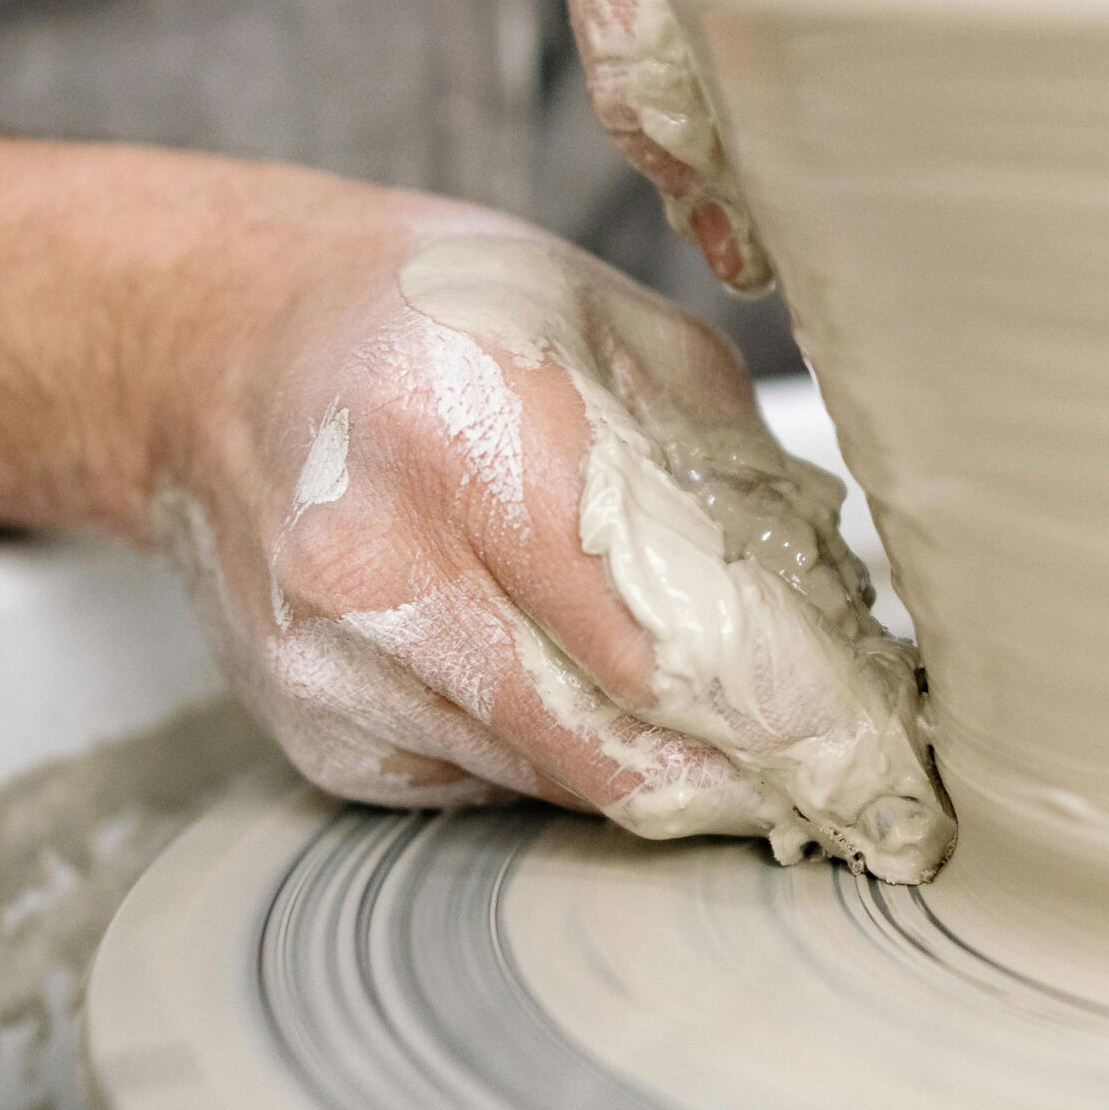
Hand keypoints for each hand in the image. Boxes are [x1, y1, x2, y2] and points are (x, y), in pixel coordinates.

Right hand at [150, 181, 951, 880]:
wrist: (224, 349)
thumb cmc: (428, 317)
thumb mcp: (598, 324)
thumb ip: (718, 459)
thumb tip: (834, 602)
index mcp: (467, 432)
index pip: (663, 637)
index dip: (788, 719)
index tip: (884, 768)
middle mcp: (380, 564)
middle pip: (617, 743)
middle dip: (755, 777)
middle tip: (858, 793)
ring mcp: (335, 664)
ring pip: (563, 780)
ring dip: (674, 776)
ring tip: (752, 736)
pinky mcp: (315, 729)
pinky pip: (493, 782)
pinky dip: (573, 757)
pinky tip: (605, 699)